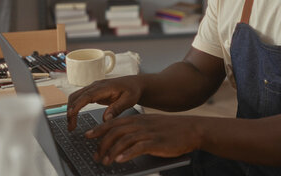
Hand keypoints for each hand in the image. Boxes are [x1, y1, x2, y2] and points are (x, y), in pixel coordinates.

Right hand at [67, 75, 142, 130]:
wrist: (134, 84)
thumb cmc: (133, 91)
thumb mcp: (129, 100)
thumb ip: (117, 109)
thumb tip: (106, 119)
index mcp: (104, 87)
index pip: (87, 95)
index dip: (77, 105)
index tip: (71, 114)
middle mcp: (96, 86)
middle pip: (77, 96)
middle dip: (70, 111)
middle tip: (71, 127)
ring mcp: (93, 88)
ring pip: (75, 97)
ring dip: (70, 109)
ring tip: (71, 125)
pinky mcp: (93, 92)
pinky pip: (79, 98)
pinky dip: (74, 107)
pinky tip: (74, 117)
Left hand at [85, 114, 200, 164]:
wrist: (192, 129)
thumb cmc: (172, 130)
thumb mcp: (152, 127)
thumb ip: (137, 131)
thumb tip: (123, 143)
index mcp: (138, 119)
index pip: (114, 122)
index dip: (99, 129)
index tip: (88, 135)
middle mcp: (141, 124)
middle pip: (115, 131)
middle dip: (102, 144)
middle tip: (96, 156)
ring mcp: (148, 132)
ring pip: (124, 140)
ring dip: (112, 151)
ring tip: (105, 162)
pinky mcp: (156, 142)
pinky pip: (138, 147)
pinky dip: (127, 154)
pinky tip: (120, 160)